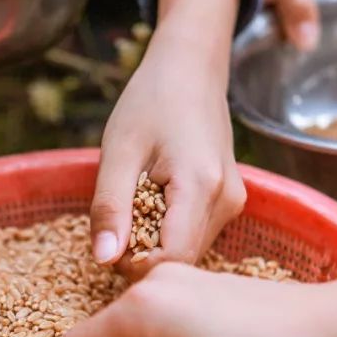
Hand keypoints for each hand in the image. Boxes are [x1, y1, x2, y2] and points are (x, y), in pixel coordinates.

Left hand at [92, 0, 246, 276]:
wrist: (190, 69)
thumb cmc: (151, 101)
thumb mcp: (118, 152)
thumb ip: (110, 208)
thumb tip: (103, 261)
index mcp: (201, 186)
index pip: (171, 259)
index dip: (135, 266)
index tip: (109, 246)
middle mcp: (227, 201)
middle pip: (182, 260)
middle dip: (143, 259)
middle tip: (114, 229)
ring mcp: (233, 203)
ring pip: (189, 252)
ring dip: (154, 246)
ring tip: (133, 211)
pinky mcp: (229, 202)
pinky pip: (195, 236)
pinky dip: (167, 233)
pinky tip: (151, 208)